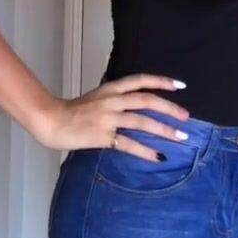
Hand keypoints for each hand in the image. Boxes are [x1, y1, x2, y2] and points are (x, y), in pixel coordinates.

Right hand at [33, 73, 190, 159]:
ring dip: (163, 130)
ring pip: (142, 122)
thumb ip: (115, 99)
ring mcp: (108, 118)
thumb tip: (134, 104)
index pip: (140, 80)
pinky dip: (145, 151)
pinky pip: (128, 144)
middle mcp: (112, 100)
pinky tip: (158, 157)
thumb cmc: (72, 111)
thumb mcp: (96, 98)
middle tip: (186, 117)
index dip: (161, 81)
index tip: (180, 85)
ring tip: (181, 138)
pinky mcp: (103, 136)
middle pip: (147, 100)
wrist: (52, 120)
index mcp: (111, 88)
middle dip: (169, 108)